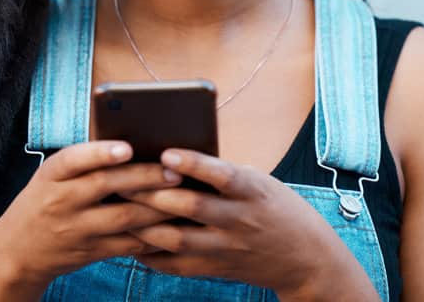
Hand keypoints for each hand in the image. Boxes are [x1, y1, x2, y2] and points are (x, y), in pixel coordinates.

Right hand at [0, 141, 181, 289]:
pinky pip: (126, 244)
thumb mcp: (52, 176)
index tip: (126, 148)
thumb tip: (135, 144)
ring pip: (122, 218)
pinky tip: (173, 223)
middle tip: (175, 170)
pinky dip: (152, 233)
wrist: (17, 250)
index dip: (100, 153)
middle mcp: (62, 200)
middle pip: (106, 186)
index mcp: (52, 175)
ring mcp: (76, 229)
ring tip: (184, 195)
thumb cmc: (45, 200)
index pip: (72, 159)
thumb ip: (84, 161)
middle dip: (144, 177)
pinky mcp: (89, 252)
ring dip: (157, 207)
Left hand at [121, 149, 376, 299]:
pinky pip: (177, 265)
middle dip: (153, 194)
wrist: (304, 257)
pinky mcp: (217, 269)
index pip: (221, 175)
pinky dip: (152, 254)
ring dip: (145, 225)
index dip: (193, 164)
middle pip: (191, 207)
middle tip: (121, 180)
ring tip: (119, 209)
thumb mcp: (258, 182)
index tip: (165, 153)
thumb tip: (171, 160)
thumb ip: (221, 175)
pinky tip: (132, 240)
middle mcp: (240, 219)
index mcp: (253, 190)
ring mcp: (227, 248)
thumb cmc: (274, 206)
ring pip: (178, 239)